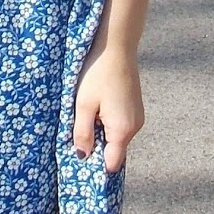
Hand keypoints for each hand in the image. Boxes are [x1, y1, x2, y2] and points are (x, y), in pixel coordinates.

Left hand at [72, 39, 144, 172]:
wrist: (116, 47)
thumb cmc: (97, 73)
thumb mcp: (83, 105)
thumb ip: (82, 133)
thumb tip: (82, 157)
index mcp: (122, 130)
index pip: (111, 164)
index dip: (95, 166)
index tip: (78, 163)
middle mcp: (134, 127)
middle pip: (113, 151)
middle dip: (96, 147)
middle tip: (76, 135)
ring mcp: (137, 117)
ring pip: (116, 137)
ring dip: (100, 132)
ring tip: (86, 115)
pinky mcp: (135, 108)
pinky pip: (120, 125)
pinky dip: (107, 123)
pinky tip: (96, 107)